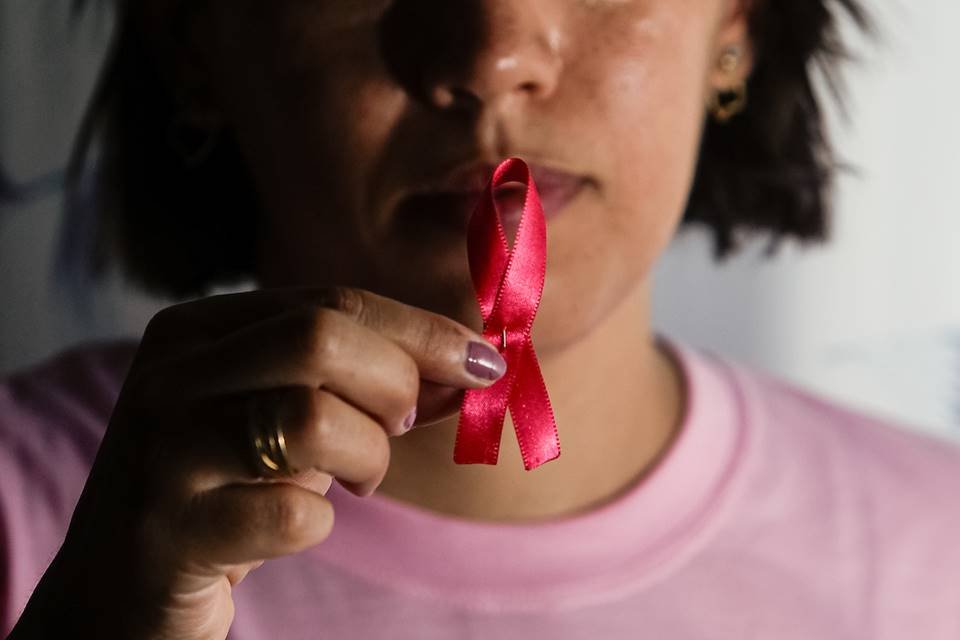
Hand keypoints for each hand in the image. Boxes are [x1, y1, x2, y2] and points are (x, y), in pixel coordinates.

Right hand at [9, 287, 505, 639]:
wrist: (119, 590)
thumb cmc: (226, 490)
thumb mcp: (289, 418)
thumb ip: (366, 382)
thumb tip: (473, 366)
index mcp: (197, 330)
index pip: (332, 301)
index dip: (422, 330)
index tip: (483, 362)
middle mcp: (170, 378)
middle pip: (321, 339)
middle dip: (394, 384)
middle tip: (400, 425)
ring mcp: (162, 455)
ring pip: (312, 419)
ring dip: (366, 458)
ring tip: (352, 481)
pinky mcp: (168, 535)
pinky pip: (296, 515)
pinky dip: (320, 523)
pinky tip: (291, 526)